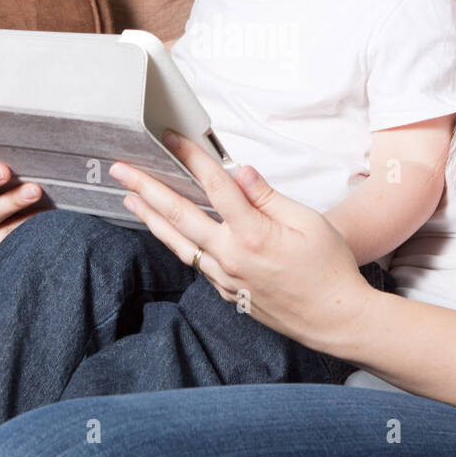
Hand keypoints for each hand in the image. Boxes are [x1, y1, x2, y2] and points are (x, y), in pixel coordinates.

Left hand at [109, 133, 376, 354]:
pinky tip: (168, 232)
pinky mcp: (227, 292)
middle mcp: (231, 257)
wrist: (335, 319)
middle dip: (147, 188)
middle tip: (121, 170)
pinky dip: (176, 243)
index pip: (214, 186)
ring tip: (130, 199)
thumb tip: (239, 171)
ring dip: (151, 219)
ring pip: (179, 243)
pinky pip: (195, 263)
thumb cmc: (329, 267)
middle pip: (179, 216)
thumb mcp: (308, 222)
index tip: (172, 138)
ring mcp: (225, 278)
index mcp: (252, 235)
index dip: (192, 157)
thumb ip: (268, 196)